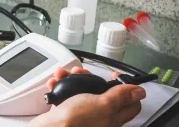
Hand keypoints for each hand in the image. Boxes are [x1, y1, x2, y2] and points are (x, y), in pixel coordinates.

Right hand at [28, 67, 145, 126]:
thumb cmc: (75, 121)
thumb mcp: (102, 104)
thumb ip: (120, 96)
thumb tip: (139, 92)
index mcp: (113, 116)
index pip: (131, 103)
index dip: (127, 88)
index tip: (114, 77)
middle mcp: (100, 117)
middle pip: (103, 93)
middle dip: (92, 78)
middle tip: (83, 73)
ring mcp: (84, 114)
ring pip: (83, 91)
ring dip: (73, 79)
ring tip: (64, 75)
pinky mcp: (68, 112)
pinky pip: (67, 95)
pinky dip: (61, 86)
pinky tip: (55, 83)